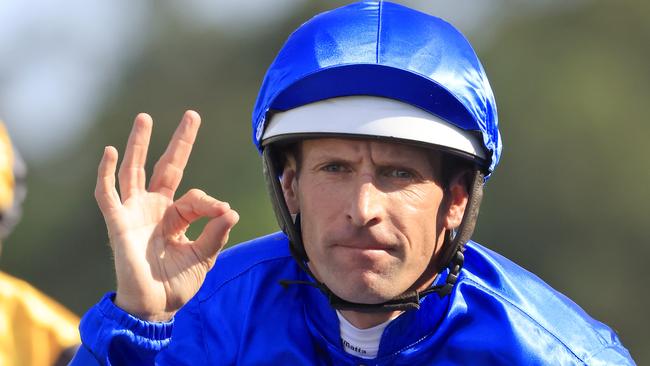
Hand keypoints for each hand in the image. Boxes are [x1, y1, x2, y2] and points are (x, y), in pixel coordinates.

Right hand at [94, 111, 238, 320]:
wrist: (154, 307)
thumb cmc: (177, 284)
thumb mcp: (204, 257)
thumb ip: (216, 234)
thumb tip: (230, 210)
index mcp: (176, 217)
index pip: (195, 197)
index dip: (211, 202)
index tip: (223, 213)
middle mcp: (155, 209)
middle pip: (165, 167)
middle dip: (179, 143)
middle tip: (192, 115)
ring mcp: (134, 213)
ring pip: (134, 171)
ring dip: (139, 145)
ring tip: (145, 118)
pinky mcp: (117, 223)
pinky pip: (107, 194)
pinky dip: (106, 173)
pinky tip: (110, 151)